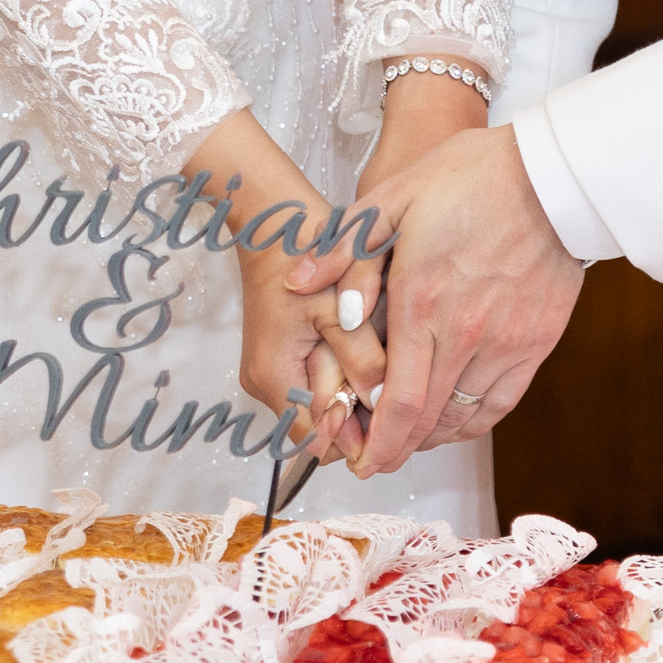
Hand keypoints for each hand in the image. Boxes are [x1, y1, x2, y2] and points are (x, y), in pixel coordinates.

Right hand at [193, 109, 375, 461]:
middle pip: (319, 428)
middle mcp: (267, 382)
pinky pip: (312, 384)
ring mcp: (271, 369)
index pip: (318, 442)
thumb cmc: (304, 256)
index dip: (358, 440)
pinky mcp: (279, 354)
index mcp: (276, 377)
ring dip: (350, 399)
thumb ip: (362, 361)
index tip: (394, 425)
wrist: (273, 220)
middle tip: (395, 394)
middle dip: (358, 420)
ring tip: (383, 372)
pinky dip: (340, 380)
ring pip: (318, 407)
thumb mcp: (340, 310)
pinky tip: (365, 357)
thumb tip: (386, 406)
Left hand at [288, 123, 584, 475]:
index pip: (397, 403)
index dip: (375, 444)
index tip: (357, 460)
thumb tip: (298, 283)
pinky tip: (452, 420)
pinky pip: (499, 403)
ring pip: (461, 418)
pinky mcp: (536, 344)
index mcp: (421, 301)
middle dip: (393, 451)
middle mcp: (463, 334)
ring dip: (429, 439)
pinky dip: (471, 422)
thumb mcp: (394, 195)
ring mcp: (504, 343)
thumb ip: (345, 248)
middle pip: (425, 423)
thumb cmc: (472, 177)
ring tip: (405, 439)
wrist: (553, 175)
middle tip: (372, 461)